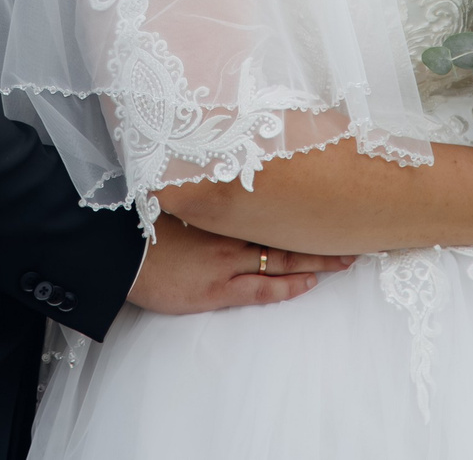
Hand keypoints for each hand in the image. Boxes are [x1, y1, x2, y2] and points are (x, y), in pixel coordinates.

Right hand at [124, 212, 355, 313]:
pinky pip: (261, 288)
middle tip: (355, 232)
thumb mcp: (176, 202)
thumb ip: (205, 196)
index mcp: (221, 210)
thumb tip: (224, 183)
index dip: (302, 208)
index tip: (328, 202)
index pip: (272, 207)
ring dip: (315, 260)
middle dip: (320, 234)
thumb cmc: (142, 226)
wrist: (117, 252)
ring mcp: (226, 262)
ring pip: (282, 259)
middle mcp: (230, 232)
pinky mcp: (217, 289)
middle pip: (285, 232)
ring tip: (346, 260)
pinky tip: (307, 282)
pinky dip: (286, 285)